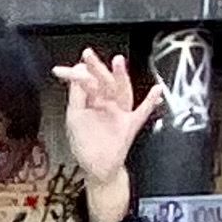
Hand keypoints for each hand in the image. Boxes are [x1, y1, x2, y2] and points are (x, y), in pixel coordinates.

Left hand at [55, 50, 141, 221]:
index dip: (76, 74)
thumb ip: (76, 97)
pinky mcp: (130, 124)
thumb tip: (75, 75)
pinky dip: (150, 101)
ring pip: (121, 90)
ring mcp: (119, 112)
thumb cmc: (86, 143)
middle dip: (96, 68)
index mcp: (92, 100)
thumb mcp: (75, 117)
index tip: (64, 68)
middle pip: (103, 81)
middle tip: (87, 55)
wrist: (97, 167)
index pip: (86, 81)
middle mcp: (107, 102)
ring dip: (120, 76)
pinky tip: (157, 91)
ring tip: (117, 61)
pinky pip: (143, 111)